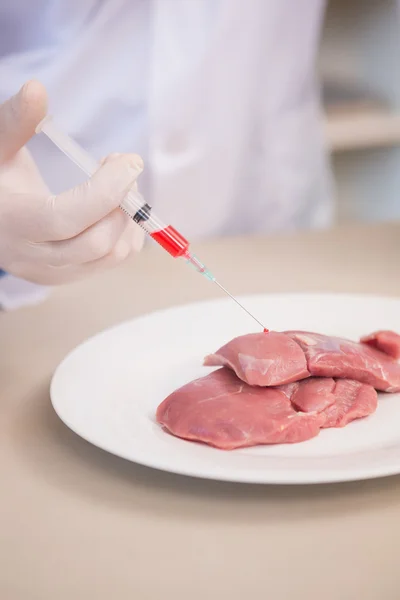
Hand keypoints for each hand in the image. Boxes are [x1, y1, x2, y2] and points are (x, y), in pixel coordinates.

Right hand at [0, 80, 144, 284]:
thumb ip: (16, 121)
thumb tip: (37, 89)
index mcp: (12, 222)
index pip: (65, 218)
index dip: (104, 192)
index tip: (130, 162)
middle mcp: (32, 257)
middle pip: (95, 243)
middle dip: (121, 204)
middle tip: (124, 169)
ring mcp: (52, 272)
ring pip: (110, 256)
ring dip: (128, 219)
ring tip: (120, 185)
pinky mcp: (69, 276)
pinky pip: (112, 261)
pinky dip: (126, 233)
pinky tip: (116, 207)